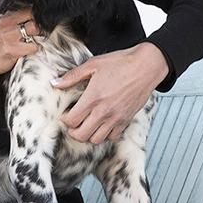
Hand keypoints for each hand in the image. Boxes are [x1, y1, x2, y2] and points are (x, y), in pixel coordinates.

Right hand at [0, 8, 42, 83]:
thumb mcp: (3, 26)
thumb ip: (17, 20)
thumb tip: (36, 19)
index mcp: (7, 16)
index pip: (30, 9)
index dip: (39, 15)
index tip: (43, 20)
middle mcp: (9, 24)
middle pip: (36, 19)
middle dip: (43, 25)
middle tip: (43, 31)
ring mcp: (11, 37)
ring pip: (37, 31)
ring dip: (40, 37)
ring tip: (35, 40)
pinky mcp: (14, 50)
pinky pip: (34, 47)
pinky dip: (35, 49)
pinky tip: (28, 50)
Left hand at [52, 42, 168, 143]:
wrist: (147, 66)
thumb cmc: (121, 63)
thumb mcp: (93, 65)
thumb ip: (72, 76)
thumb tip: (55, 83)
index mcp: (93, 98)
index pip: (71, 120)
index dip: (64, 119)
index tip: (65, 114)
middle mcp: (104, 111)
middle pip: (81, 135)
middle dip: (73, 131)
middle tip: (72, 123)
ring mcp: (116, 118)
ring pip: (96, 139)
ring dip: (88, 135)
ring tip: (85, 125)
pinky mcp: (127, 120)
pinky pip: (112, 137)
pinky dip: (104, 135)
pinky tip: (100, 124)